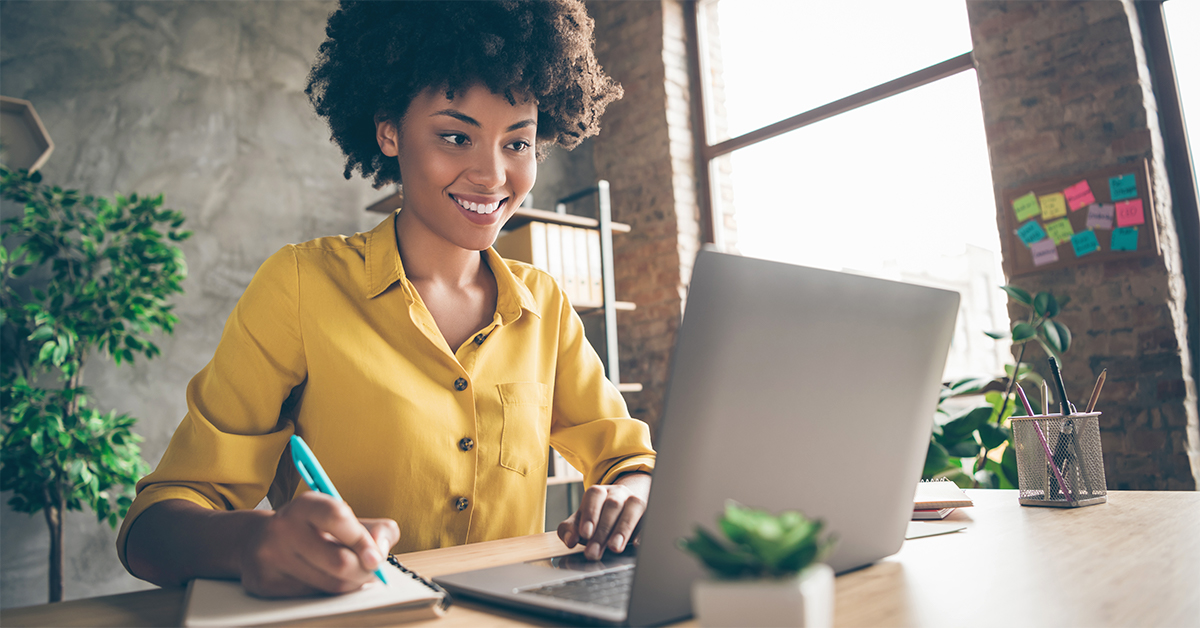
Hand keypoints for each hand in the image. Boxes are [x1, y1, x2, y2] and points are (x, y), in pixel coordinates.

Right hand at [239, 491, 399, 596]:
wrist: (256, 540)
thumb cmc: (309, 528)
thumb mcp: (340, 517)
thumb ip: (373, 528)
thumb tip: (381, 550)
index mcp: (304, 506)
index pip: (338, 517)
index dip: (363, 539)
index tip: (376, 555)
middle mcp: (283, 528)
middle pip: (339, 561)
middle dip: (363, 570)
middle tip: (369, 568)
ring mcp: (271, 557)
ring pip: (330, 584)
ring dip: (350, 583)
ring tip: (349, 573)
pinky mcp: (266, 583)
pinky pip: (313, 596)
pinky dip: (328, 591)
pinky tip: (325, 578)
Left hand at [557, 472, 650, 559]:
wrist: (624, 509)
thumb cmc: (598, 519)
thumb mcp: (580, 522)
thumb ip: (570, 529)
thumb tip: (570, 540)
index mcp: (599, 492)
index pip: (594, 496)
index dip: (590, 514)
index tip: (585, 534)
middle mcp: (619, 493)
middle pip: (613, 506)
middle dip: (602, 531)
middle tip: (594, 552)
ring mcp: (636, 500)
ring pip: (633, 507)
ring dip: (623, 529)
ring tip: (614, 548)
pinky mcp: (650, 512)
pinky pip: (650, 518)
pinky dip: (644, 531)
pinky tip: (636, 544)